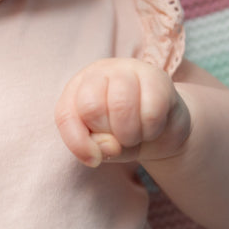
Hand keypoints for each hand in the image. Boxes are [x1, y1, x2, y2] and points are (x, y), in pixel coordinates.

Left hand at [55, 59, 191, 166]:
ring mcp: (129, 69)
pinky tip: (152, 126)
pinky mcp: (157, 77)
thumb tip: (109, 146)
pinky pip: (150, 112)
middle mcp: (99, 72)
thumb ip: (93, 146)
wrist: (162, 130)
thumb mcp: (100, 145)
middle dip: (107, 134)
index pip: (66, 115)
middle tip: (120, 137)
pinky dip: (151, 130)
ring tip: (136, 134)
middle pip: (92, 107)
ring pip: (121, 106)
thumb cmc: (121, 134)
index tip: (94, 159)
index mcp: (77, 87)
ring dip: (130, 135)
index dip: (79, 144)